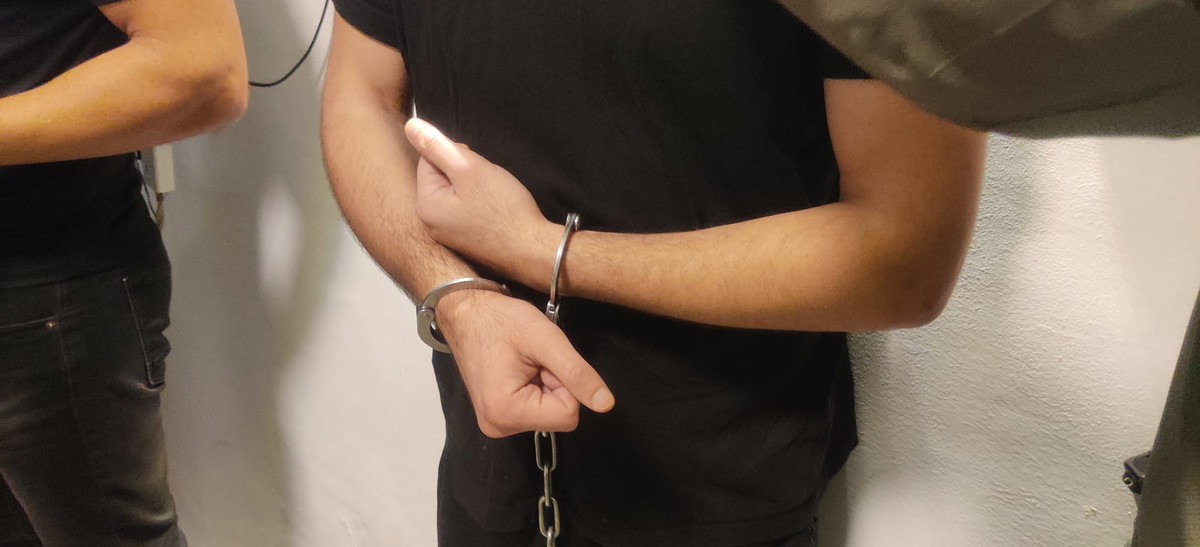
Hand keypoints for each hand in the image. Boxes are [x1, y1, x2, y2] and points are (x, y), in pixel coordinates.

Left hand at [404, 118, 554, 284]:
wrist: (532, 251)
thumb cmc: (503, 211)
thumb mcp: (469, 169)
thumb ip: (437, 146)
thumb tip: (410, 126)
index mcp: (425, 204)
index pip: (429, 159)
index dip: (457, 155)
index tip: (477, 170)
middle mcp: (430, 223)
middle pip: (442, 177)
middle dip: (465, 173)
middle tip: (488, 184)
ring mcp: (447, 235)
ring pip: (456, 192)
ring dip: (475, 187)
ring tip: (494, 198)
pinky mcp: (465, 241)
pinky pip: (466, 210)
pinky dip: (481, 205)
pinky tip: (496, 211)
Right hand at [436, 289, 614, 437]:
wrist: (465, 313)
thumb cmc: (501, 320)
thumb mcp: (546, 340)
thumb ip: (577, 374)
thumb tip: (606, 405)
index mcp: (507, 412)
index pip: (568, 415)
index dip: (565, 384)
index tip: (544, 361)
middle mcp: (498, 427)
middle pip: (557, 417)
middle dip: (554, 385)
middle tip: (532, 359)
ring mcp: (495, 424)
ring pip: (549, 413)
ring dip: (545, 386)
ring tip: (524, 362)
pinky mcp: (497, 416)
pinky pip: (535, 410)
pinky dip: (535, 389)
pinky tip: (519, 370)